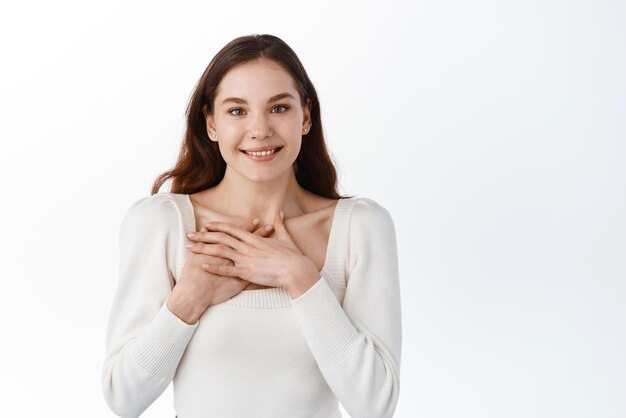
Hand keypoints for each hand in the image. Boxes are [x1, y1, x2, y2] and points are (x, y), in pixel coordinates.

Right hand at [167, 218, 273, 323]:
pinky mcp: (240, 282)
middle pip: (250, 244)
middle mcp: (234, 258)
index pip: (239, 235)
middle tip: (270, 226)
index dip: (248, 228)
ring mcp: (239, 270)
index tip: (256, 220)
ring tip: (274, 250)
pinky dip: (262, 270)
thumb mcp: (196, 255)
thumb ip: (202, 243)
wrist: (194, 293)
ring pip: (256, 258)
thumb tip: (204, 232)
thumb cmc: (192, 275)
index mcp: (224, 250)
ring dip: (265, 251)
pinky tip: (270, 268)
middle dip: (260, 235)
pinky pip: (254, 275)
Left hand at [186, 211, 320, 297]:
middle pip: (221, 238)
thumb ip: (280, 225)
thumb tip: (280, 213)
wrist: (296, 270)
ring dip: (203, 248)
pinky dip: (213, 267)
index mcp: (254, 238)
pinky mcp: (246, 272)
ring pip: (219, 251)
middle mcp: (247, 246)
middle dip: (203, 236)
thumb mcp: (285, 237)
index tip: (207, 226)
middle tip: (190, 235)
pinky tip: (202, 266)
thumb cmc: (292, 256)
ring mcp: (245, 259)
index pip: (232, 229)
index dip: (218, 227)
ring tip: (189, 248)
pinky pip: (226, 269)